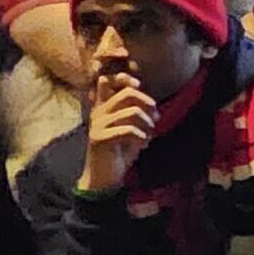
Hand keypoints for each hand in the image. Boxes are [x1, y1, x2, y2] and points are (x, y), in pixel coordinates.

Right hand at [76, 72, 156, 193]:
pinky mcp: (99, 138)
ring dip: (148, 125)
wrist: (105, 175)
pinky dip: (141, 137)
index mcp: (105, 106)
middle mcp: (99, 111)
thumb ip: (137, 114)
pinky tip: (142, 145)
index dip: (126, 79)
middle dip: (148, 104)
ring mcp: (98, 124)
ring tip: (149, 136)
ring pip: (132, 112)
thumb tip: (152, 105)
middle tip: (155, 118)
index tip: (140, 87)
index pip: (109, 80)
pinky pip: (128, 130)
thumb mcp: (130, 129)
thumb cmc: (120, 150)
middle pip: (128, 93)